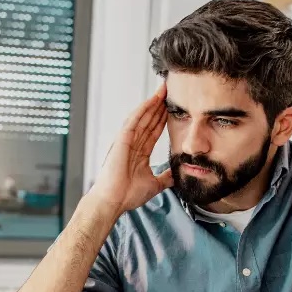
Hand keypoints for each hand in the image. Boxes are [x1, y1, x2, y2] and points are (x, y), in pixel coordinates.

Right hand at [88, 83, 172, 215]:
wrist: (113, 201)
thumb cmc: (127, 195)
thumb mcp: (154, 184)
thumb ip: (165, 177)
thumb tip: (177, 174)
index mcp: (139, 153)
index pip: (154, 131)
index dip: (163, 119)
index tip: (173, 108)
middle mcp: (132, 144)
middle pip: (149, 120)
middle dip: (159, 106)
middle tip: (170, 91)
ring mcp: (126, 141)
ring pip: (142, 117)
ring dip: (152, 103)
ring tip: (163, 90)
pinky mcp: (121, 140)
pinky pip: (133, 121)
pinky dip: (142, 110)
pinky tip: (152, 100)